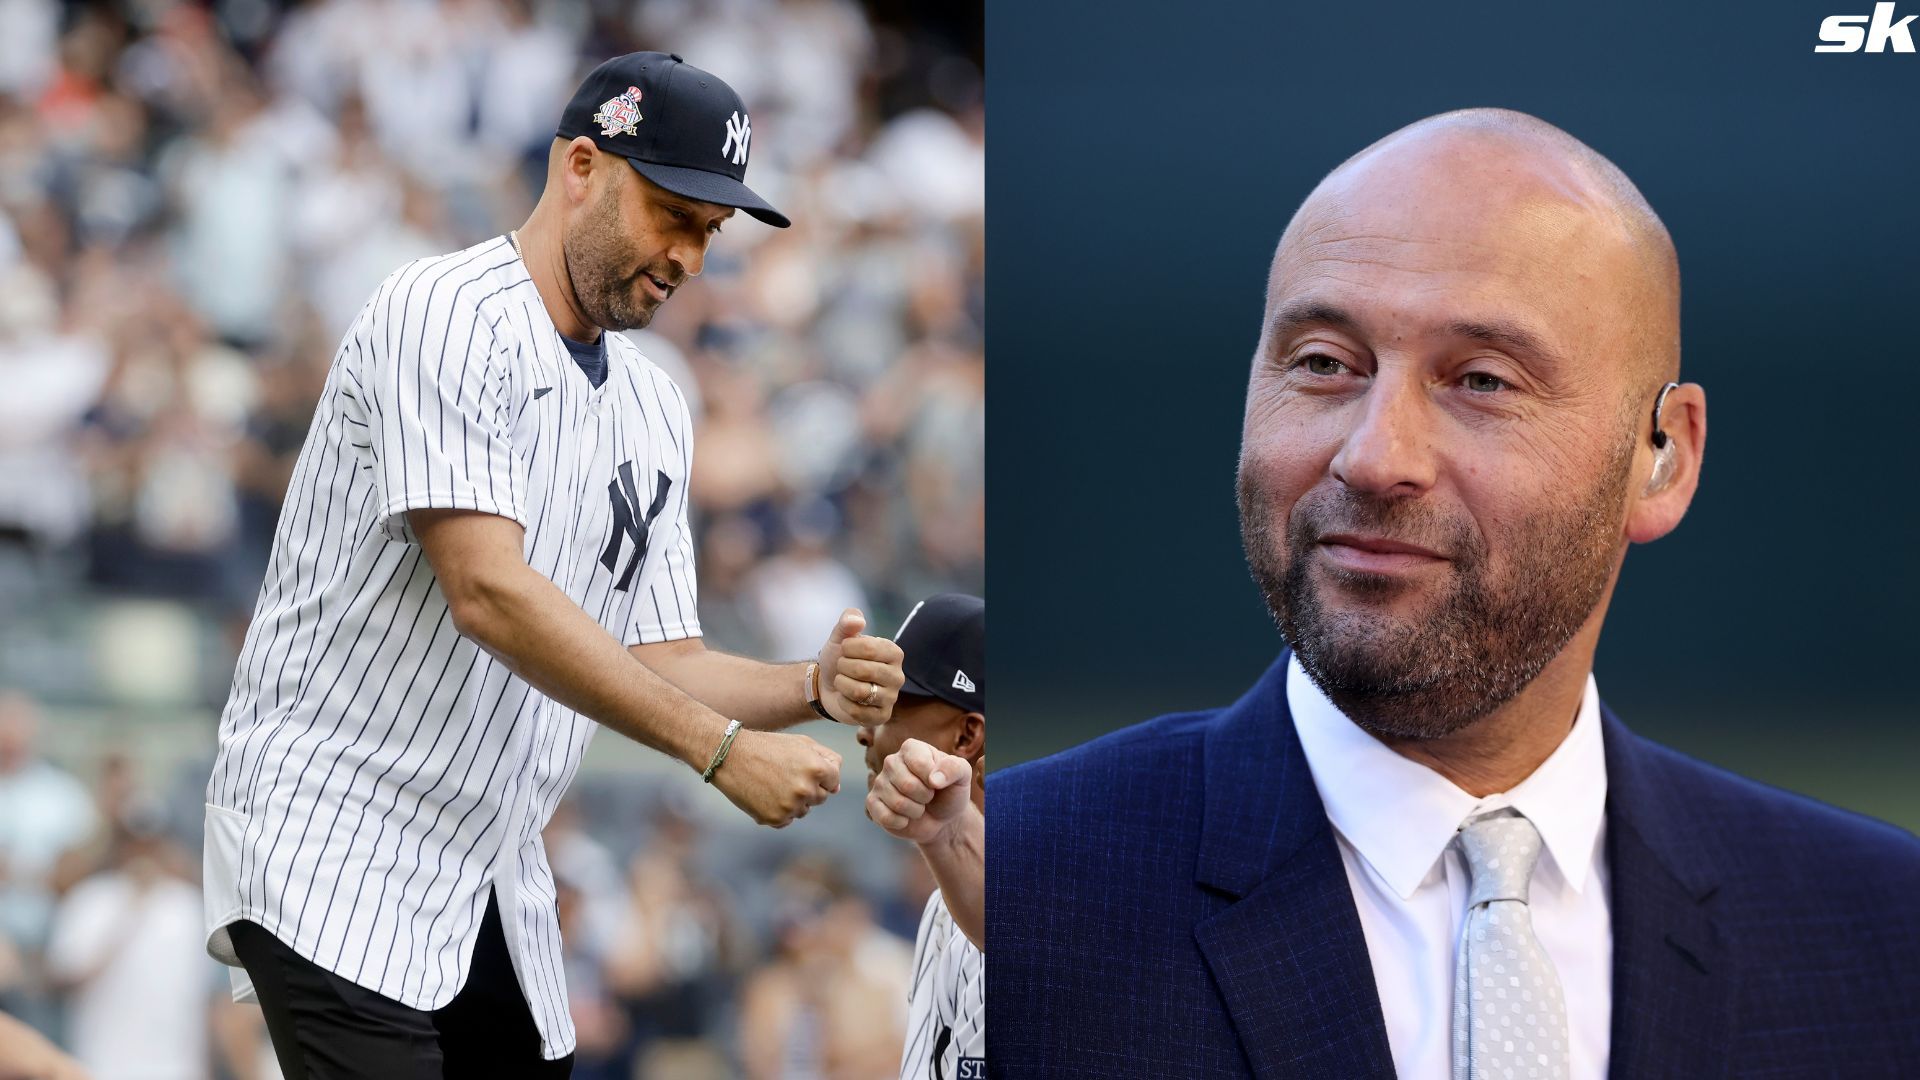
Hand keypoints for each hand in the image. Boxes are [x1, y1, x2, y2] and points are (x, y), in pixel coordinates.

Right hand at [710, 728, 840, 827]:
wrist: (731, 756)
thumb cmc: (768, 747)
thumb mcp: (802, 743)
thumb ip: (827, 760)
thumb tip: (836, 788)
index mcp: (817, 769)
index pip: (834, 781)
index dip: (819, 774)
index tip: (800, 767)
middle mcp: (806, 789)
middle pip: (821, 798)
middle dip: (808, 788)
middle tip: (784, 774)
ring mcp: (791, 806)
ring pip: (804, 811)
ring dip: (794, 801)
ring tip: (773, 783)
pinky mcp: (775, 819)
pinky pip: (787, 820)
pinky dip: (778, 811)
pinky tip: (765, 794)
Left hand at [816, 608, 904, 725]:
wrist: (827, 685)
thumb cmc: (839, 658)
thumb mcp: (840, 637)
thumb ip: (847, 622)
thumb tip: (857, 621)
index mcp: (894, 653)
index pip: (869, 648)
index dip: (847, 648)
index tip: (844, 649)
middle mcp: (898, 676)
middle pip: (864, 670)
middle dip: (843, 667)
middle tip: (842, 667)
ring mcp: (891, 698)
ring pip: (859, 691)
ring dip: (842, 685)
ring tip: (842, 682)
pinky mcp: (881, 716)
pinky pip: (857, 710)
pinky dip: (843, 702)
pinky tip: (845, 698)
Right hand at [865, 738, 973, 845]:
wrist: (942, 819)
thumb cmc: (950, 792)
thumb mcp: (962, 776)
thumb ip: (954, 768)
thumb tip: (933, 779)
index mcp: (912, 748)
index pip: (919, 763)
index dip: (934, 780)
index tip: (938, 782)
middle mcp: (892, 761)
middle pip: (907, 784)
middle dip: (925, 797)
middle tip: (928, 796)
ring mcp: (879, 782)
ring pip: (897, 803)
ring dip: (916, 811)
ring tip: (919, 806)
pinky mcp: (872, 803)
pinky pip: (885, 817)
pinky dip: (902, 823)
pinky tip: (906, 817)